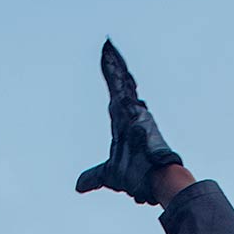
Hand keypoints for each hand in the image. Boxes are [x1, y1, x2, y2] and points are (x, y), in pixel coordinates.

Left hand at [74, 40, 185, 204]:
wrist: (154, 180)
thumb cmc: (137, 177)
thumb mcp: (108, 175)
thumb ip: (94, 176)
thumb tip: (79, 186)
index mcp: (126, 126)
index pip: (118, 101)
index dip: (115, 86)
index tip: (111, 71)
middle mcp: (131, 115)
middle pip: (121, 87)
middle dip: (115, 69)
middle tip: (107, 50)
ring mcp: (133, 111)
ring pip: (121, 82)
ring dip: (114, 64)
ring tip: (107, 46)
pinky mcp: (131, 108)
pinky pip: (120, 83)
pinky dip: (114, 70)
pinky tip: (108, 54)